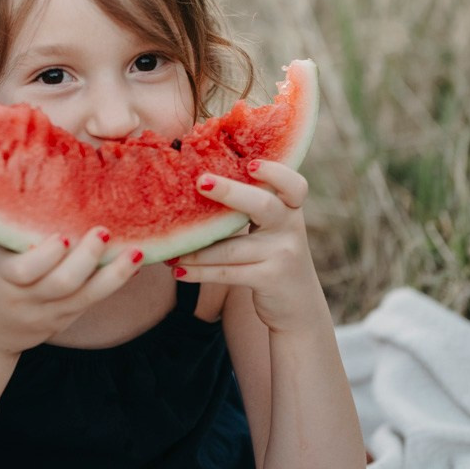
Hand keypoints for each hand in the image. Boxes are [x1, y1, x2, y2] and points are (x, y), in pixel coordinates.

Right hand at [0, 228, 142, 355]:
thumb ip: (3, 218)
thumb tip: (20, 165)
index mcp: (2, 278)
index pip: (23, 271)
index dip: (45, 257)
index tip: (62, 237)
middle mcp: (28, 299)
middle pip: (62, 284)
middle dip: (86, 259)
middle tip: (103, 232)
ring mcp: (51, 313)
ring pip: (86, 298)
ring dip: (114, 274)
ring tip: (136, 251)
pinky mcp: (68, 318)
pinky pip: (94, 301)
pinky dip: (116, 282)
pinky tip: (134, 264)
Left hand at [171, 161, 323, 332]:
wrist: (298, 305)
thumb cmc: (272, 254)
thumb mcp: (272, 227)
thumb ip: (251, 205)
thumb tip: (199, 182)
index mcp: (290, 208)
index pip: (293, 184)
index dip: (274, 171)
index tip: (249, 163)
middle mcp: (290, 227)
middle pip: (262, 205)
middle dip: (229, 192)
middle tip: (200, 182)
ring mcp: (283, 254)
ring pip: (232, 248)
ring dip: (197, 250)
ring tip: (170, 249)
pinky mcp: (270, 279)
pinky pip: (228, 272)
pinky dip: (200, 272)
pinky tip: (178, 271)